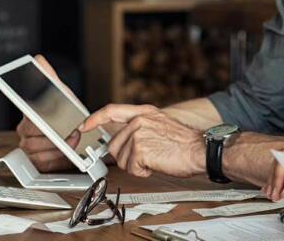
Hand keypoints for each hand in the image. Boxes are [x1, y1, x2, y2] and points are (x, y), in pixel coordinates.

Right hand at [15, 54, 77, 171]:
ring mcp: (29, 146)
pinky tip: (65, 151)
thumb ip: (48, 76)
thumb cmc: (64, 110)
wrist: (74, 127)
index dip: (37, 123)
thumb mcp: (59, 91)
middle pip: (31, 137)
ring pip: (35, 150)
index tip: (47, 124)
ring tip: (71, 140)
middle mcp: (25, 131)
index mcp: (28, 114)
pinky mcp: (37, 160)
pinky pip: (41, 162)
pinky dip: (56, 158)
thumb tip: (38, 60)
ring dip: (56, 147)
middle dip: (53, 136)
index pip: (27, 119)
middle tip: (70, 131)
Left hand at [79, 104, 203, 177]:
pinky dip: (143, 172)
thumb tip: (122, 140)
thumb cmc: (185, 143)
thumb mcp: (161, 125)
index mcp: (144, 112)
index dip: (94, 119)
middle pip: (114, 145)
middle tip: (146, 158)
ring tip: (156, 159)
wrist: (200, 150)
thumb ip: (140, 128)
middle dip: (126, 157)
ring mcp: (138, 134)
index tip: (84, 126)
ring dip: (137, 166)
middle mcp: (139, 121)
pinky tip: (156, 164)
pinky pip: (131, 169)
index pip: (111, 111)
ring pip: (122, 159)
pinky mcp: (139, 150)